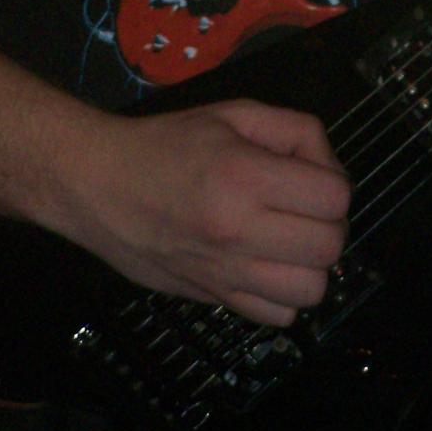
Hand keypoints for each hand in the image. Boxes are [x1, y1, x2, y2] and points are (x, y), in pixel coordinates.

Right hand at [61, 99, 350, 326]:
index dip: (334, 182)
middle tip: (306, 208)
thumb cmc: (167, 143)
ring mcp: (224, 273)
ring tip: (290, 240)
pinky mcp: (211, 299)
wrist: (97, 186)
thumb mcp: (235, 113)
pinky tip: (268, 266)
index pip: (334, 197)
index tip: (313, 175)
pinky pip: (277, 317)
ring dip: (312, 264)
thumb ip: (295, 131)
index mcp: (244, 176)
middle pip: (330, 246)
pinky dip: (284, 296)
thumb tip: (330, 171)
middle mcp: (238, 231)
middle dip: (330, 223)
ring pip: (311, 291)